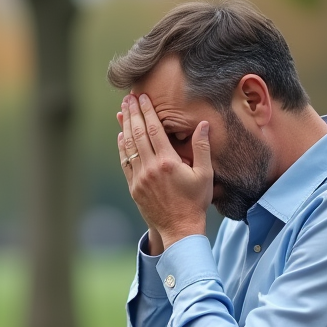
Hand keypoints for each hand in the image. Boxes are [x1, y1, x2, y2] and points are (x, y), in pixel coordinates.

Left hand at [118, 93, 211, 249]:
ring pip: (129, 147)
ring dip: (125, 127)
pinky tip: (122, 136)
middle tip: (129, 98)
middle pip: (138, 134)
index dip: (148, 112)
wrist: (179, 228)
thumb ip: (202, 147)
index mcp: (168, 162)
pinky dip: (123, 148)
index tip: (143, 98)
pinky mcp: (134, 187)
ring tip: (123, 111)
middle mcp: (150, 168)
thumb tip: (202, 124)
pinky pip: (125, 163)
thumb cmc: (195, 202)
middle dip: (133, 114)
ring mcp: (140, 178)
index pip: (155, 130)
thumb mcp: (204, 174)